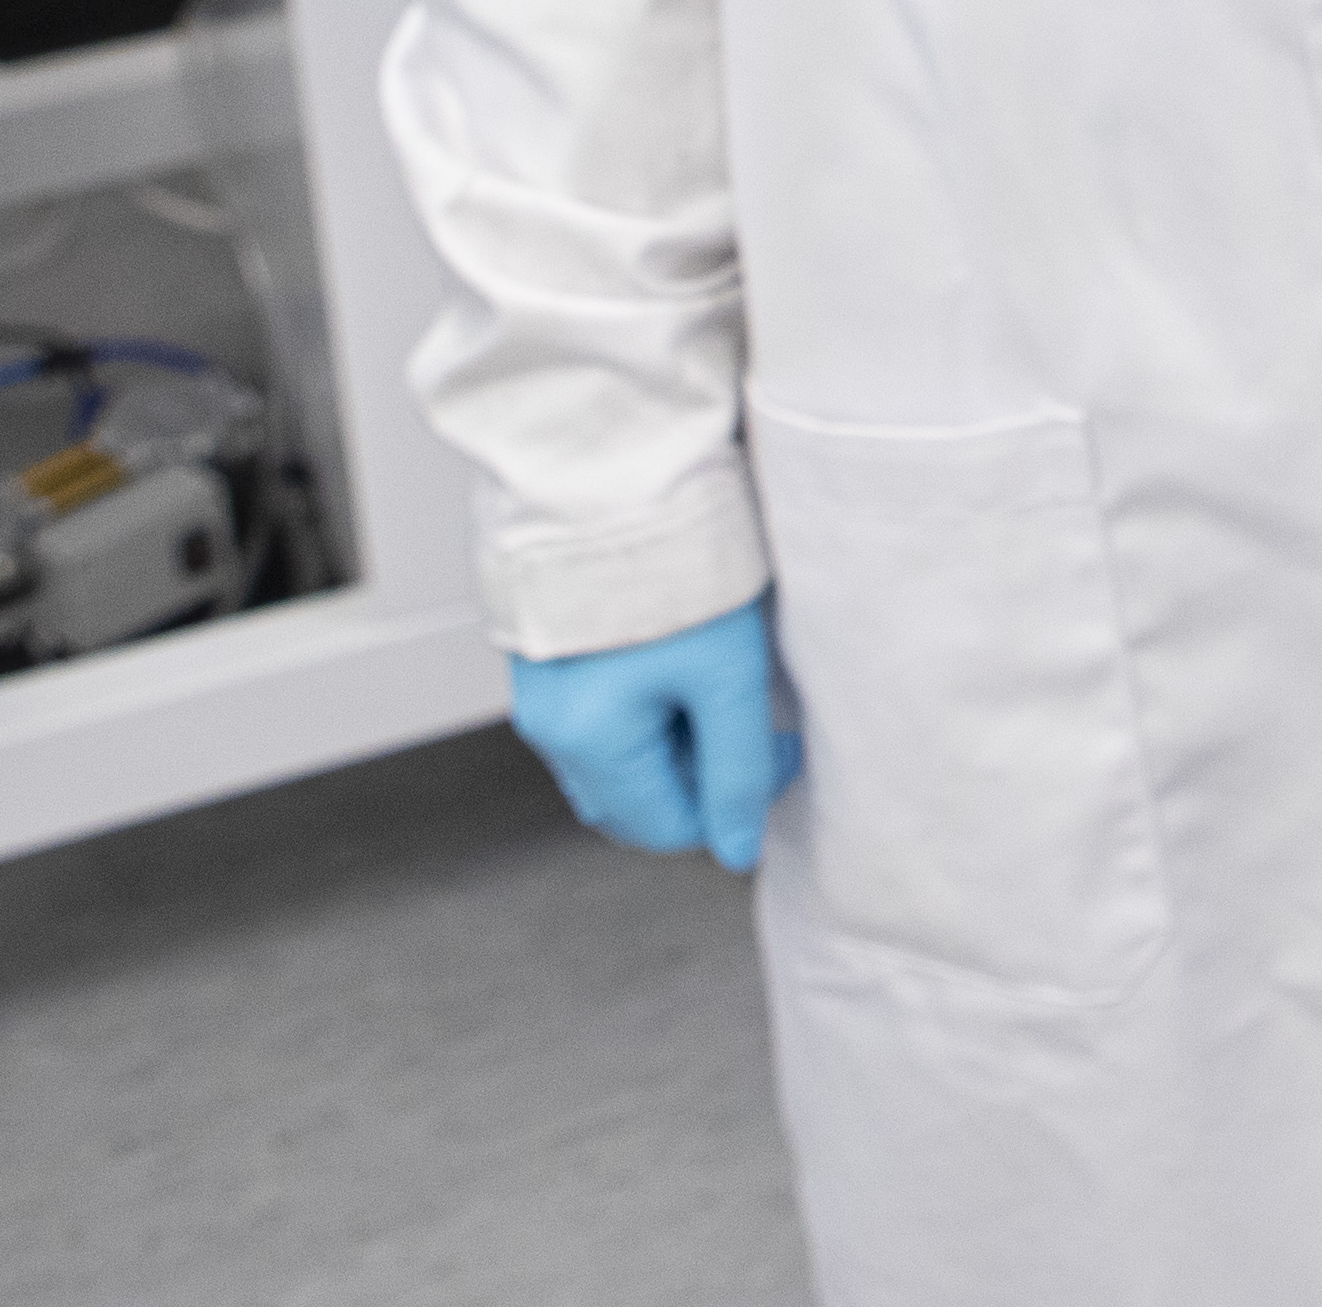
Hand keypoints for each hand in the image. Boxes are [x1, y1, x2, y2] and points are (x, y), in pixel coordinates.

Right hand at [509, 596, 792, 870]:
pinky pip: (599, 715)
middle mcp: (548, 726)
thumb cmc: (676, 568)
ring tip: (717, 678)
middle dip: (699, 776)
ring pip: (617, 758)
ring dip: (675, 742)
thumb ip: (737, 770)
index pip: (665, 826)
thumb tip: (738, 851)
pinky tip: (683, 657)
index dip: (733, 804)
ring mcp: (541, 691)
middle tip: (751, 717)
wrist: (617, 469)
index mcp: (586, 740)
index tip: (780, 748)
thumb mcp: (729, 677)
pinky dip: (647, 709)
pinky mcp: (549, 656)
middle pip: (633, 799)